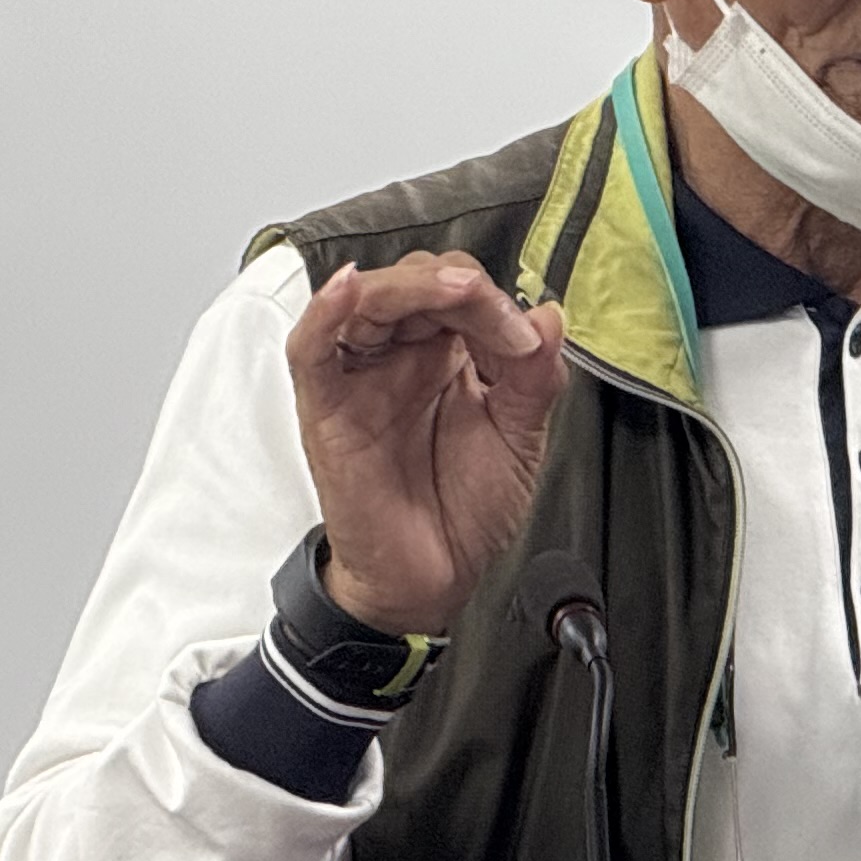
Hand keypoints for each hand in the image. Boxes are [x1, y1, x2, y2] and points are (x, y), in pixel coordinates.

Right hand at [283, 255, 568, 637]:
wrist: (435, 579)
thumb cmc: (467, 511)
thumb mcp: (520, 440)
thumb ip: (535, 378)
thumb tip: (550, 317)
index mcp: (450, 355)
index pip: (462, 293)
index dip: (496, 301)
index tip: (528, 339)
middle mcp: (403, 356)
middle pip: (415, 281)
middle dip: (460, 288)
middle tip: (499, 320)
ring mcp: (361, 376)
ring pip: (366, 300)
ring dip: (409, 285)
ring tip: (453, 292)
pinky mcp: (326, 405)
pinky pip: (311, 347)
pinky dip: (324, 312)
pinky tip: (347, 290)